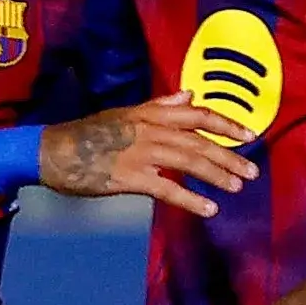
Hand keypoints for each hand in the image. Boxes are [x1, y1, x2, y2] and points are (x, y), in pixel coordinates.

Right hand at [39, 90, 258, 217]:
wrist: (53, 150)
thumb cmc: (88, 133)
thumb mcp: (125, 112)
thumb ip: (159, 105)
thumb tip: (188, 94)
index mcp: (150, 114)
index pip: (196, 114)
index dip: (225, 123)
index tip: (249, 134)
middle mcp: (150, 130)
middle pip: (199, 141)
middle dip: (229, 156)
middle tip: (252, 172)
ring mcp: (140, 153)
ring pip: (189, 161)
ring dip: (216, 175)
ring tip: (237, 187)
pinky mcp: (130, 178)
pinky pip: (167, 190)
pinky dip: (190, 200)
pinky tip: (208, 209)